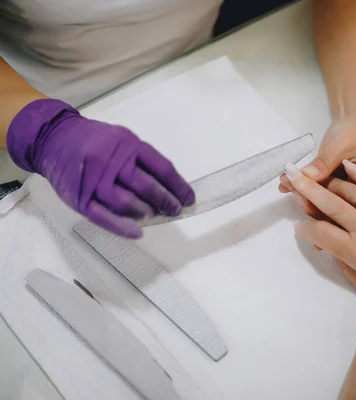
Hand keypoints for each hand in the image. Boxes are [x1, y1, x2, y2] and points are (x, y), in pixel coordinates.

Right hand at [7, 99, 193, 237]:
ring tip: (154, 215)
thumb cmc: (95, 142)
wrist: (53, 139)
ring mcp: (94, 180)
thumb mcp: (122, 140)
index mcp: (128, 144)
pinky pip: (103, 216)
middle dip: (166, 202)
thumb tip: (170, 189)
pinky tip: (138, 232)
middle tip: (175, 211)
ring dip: (146, 213)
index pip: (162, 168)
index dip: (179, 186)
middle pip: (147, 186)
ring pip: (126, 203)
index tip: (189, 199)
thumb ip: (143, 161)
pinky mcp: (79, 198)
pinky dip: (123, 227)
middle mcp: (112, 160)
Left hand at [279, 115, 355, 215]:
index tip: (299, 187)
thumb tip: (305, 178)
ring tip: (285, 180)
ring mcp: (347, 195)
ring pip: (322, 202)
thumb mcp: (340, 146)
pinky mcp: (335, 191)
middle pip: (332, 205)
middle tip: (288, 182)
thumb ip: (323, 164)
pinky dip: (303, 188)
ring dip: (302, 192)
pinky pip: (318, 194)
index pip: (345, 201)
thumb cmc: (355, 132)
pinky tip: (287, 184)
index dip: (321, 198)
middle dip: (307, 195)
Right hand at [284, 160, 355, 297]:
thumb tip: (331, 250)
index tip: (299, 226)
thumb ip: (347, 267)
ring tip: (317, 176)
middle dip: (306, 189)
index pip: (321, 234)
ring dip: (330, 182)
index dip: (306, 228)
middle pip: (329, 205)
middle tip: (290, 177)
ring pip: (350, 192)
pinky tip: (346, 164)